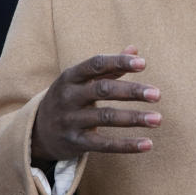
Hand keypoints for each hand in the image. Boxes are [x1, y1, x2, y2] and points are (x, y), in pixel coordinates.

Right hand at [31, 46, 160, 163]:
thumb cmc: (71, 98)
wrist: (38, 131)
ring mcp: (71, 121)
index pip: (96, 64)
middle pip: (103, 90)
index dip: (119, 62)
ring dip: (134, 118)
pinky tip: (147, 144)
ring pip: (106, 118)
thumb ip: (109, 66)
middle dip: (132, 91)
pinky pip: (104, 144)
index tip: (143, 63)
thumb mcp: (82, 79)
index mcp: (71, 76)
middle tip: (157, 94)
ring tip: (158, 118)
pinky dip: (126, 145)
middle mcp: (69, 97)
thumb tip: (135, 49)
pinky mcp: (75, 143)